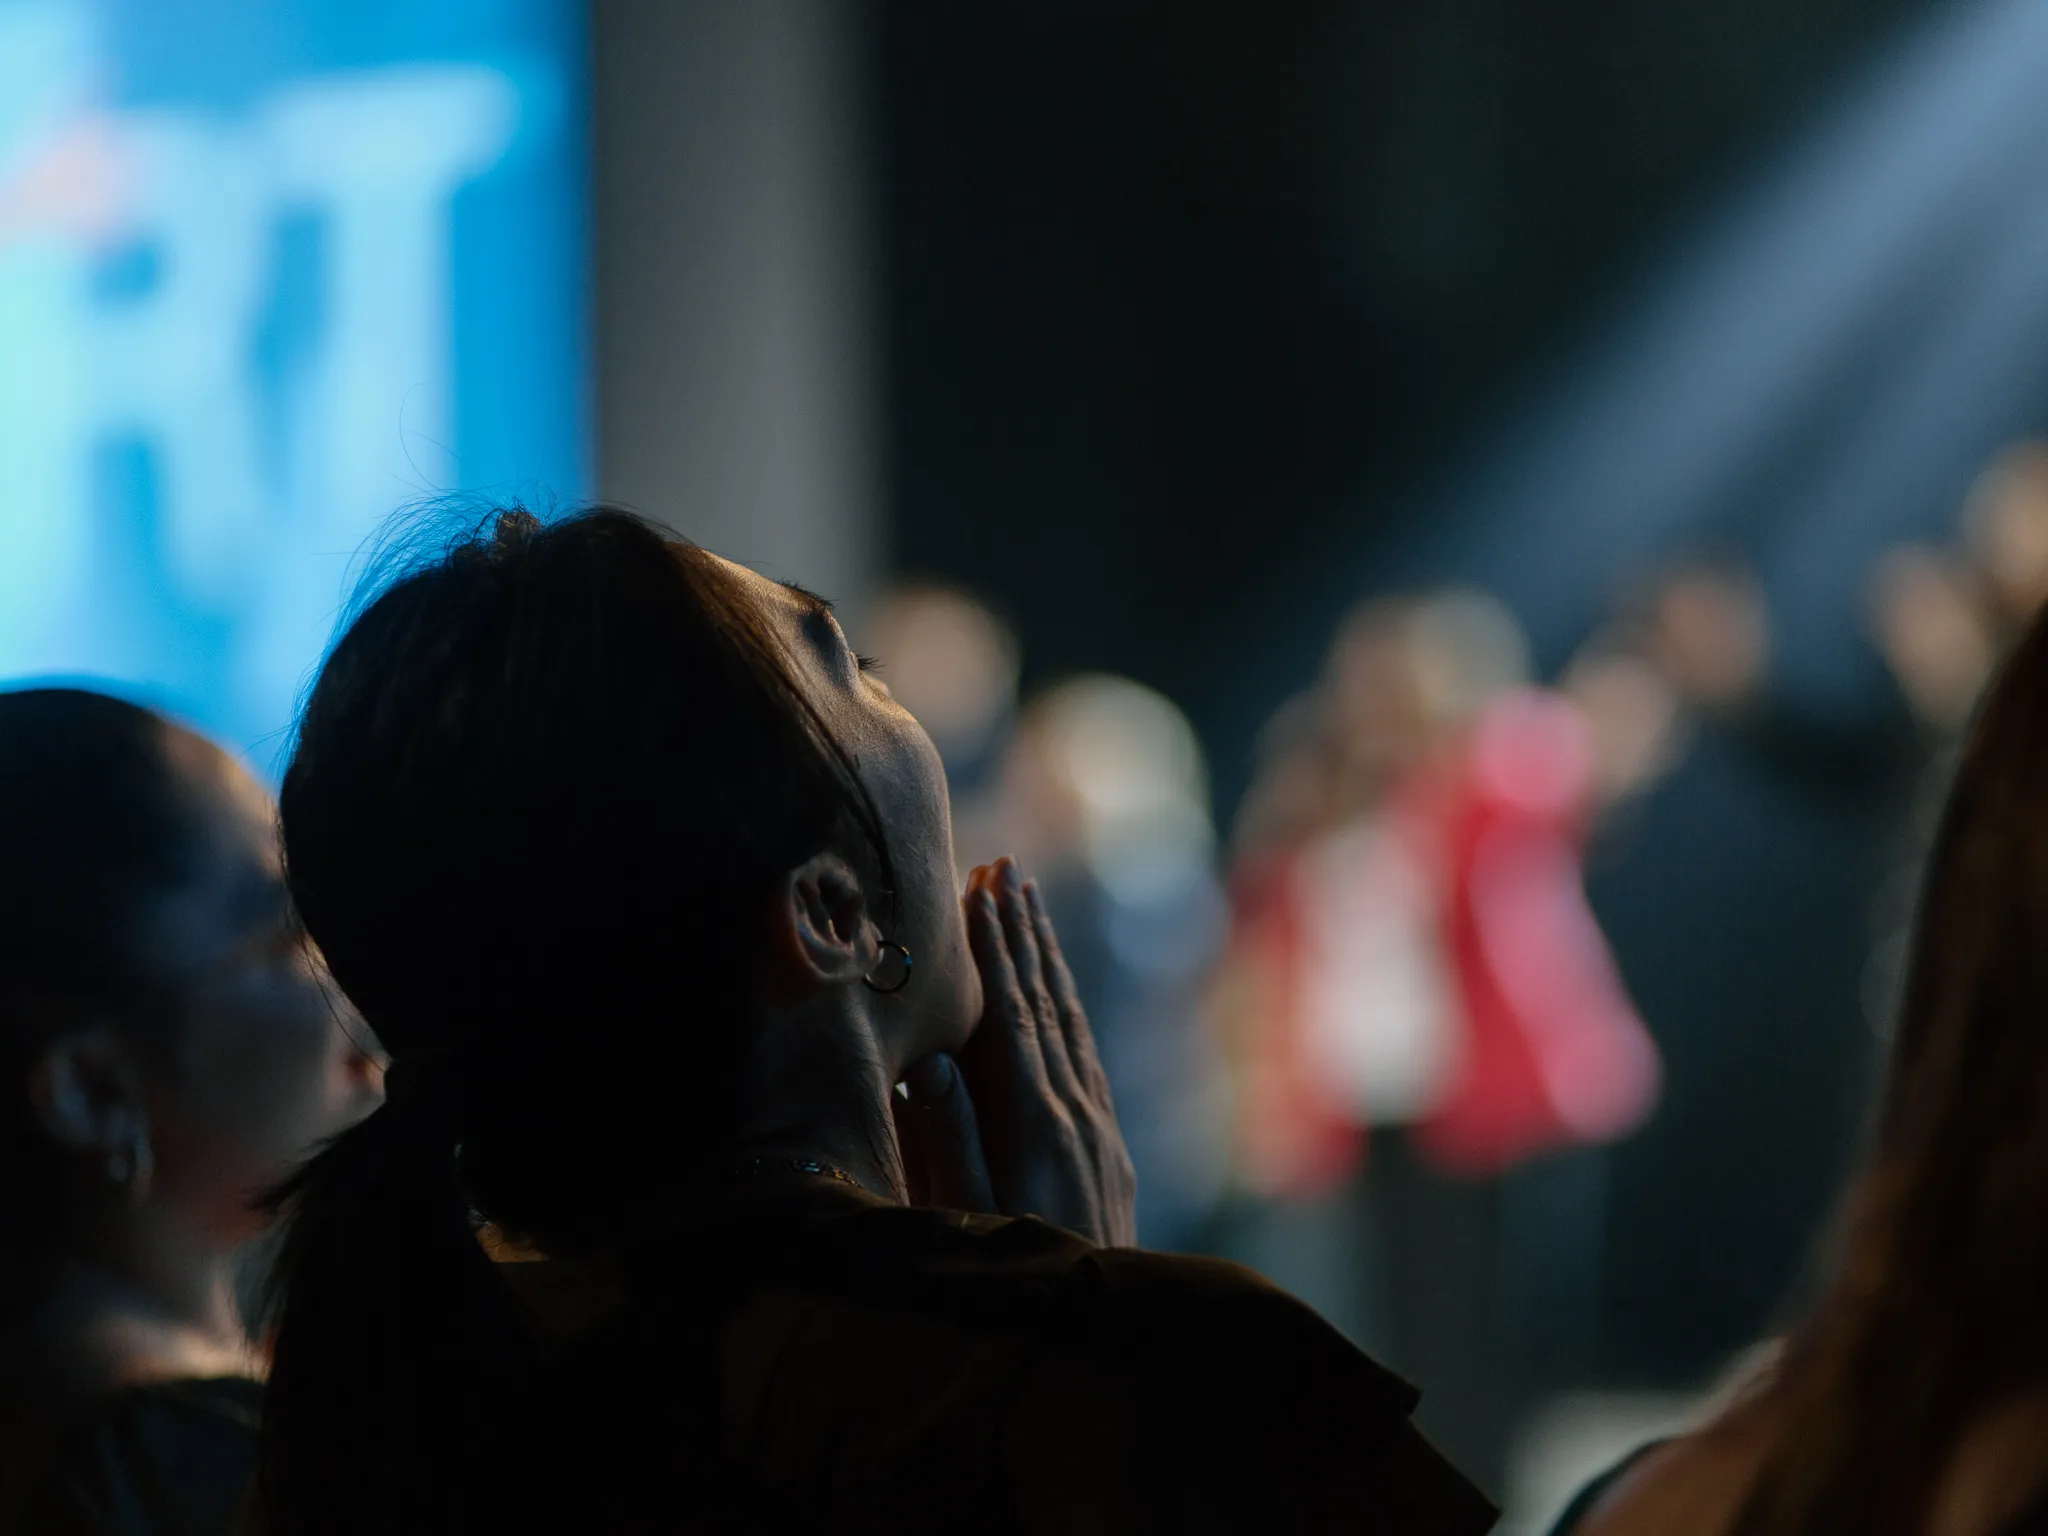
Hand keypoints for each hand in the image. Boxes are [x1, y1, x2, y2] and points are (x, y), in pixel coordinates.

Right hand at [892, 857, 1137, 1247]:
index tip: (977, 889)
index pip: (1011, 1015)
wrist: (1104, 1341)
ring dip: (1049, 960)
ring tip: (1030, 904)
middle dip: (1023, 933)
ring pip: (1073, 1024)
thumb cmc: (1010, 1284)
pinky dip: (1067, 1009)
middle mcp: (1079, 1114)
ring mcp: (1102, 1130)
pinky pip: (1088, 1058)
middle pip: (1048, 1004)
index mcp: (1037, 1122)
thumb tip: (926, 1058)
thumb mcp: (963, 1216)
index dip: (993, 950)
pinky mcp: (1111, 1150)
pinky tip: (1058, 993)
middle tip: (1006, 868)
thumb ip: (947, 1138)